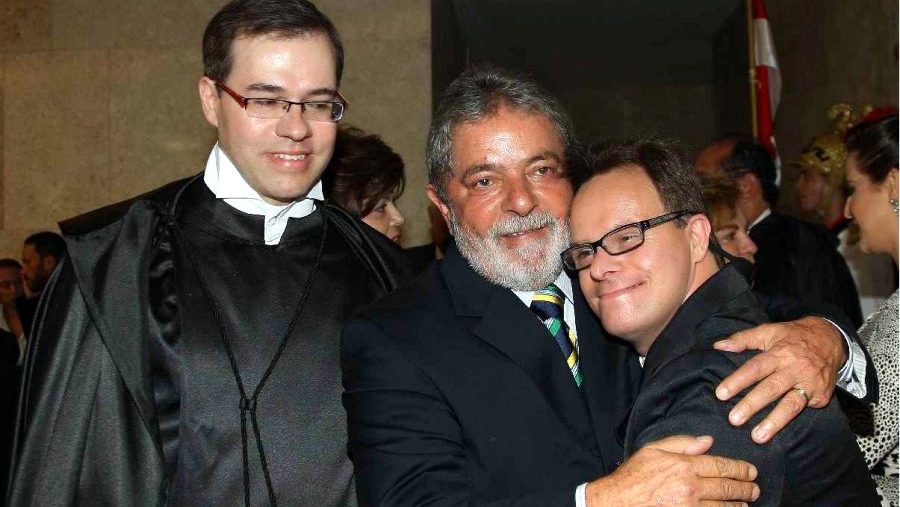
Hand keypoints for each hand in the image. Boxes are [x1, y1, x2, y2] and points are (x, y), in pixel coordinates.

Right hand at [585, 435, 758, 505]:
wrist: (618, 502)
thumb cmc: (633, 476)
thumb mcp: (652, 450)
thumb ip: (681, 443)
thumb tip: (707, 441)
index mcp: (684, 466)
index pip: (720, 466)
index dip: (739, 468)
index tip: (750, 470)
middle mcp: (691, 488)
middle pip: (727, 487)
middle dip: (745, 488)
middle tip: (754, 488)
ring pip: (723, 506)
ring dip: (738, 505)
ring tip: (746, 503)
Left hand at [713, 317, 843, 442]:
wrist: (831, 339)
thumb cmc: (792, 337)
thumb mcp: (769, 331)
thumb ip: (743, 339)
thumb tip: (719, 345)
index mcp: (779, 353)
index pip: (755, 368)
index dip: (738, 381)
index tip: (721, 394)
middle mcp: (795, 369)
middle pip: (771, 388)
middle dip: (752, 405)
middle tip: (734, 419)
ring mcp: (810, 384)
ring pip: (791, 405)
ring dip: (774, 422)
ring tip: (758, 436)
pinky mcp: (822, 396)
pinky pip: (806, 410)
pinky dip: (792, 422)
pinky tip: (780, 435)